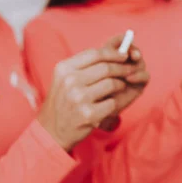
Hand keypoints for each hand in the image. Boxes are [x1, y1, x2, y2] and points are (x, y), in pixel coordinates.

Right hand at [38, 35, 146, 150]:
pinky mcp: (88, 114)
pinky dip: (115, 102)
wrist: (51, 130)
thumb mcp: (64, 79)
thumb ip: (83, 65)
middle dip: (122, 68)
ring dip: (120, 85)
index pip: (95, 54)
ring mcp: (78, 98)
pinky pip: (112, 103)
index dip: (113, 53)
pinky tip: (110, 104)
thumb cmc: (62, 102)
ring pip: (112, 84)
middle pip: (106, 68)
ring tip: (120, 87)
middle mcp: (69, 81)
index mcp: (64, 69)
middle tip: (130, 71)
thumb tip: (112, 52)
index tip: (124, 55)